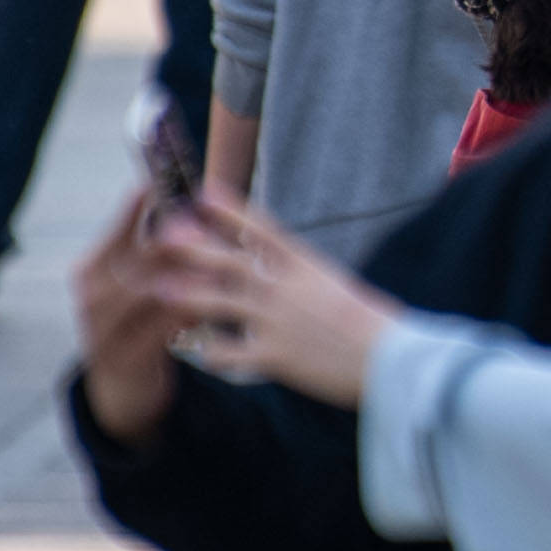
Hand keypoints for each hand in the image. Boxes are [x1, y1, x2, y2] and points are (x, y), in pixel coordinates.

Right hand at [73, 188, 190, 443]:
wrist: (123, 384)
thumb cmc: (140, 319)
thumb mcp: (142, 281)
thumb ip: (160, 247)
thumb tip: (198, 195)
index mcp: (94, 267)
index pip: (119, 228)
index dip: (143, 205)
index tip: (172, 182)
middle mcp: (91, 293)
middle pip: (135, 259)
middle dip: (173, 242)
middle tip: (207, 226)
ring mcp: (100, 325)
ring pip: (148, 294)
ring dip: (185, 279)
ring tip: (220, 265)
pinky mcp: (120, 355)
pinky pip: (156, 332)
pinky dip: (184, 317)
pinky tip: (210, 309)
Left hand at [134, 193, 401, 407]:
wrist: (392, 359)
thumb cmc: (369, 321)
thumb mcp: (334, 283)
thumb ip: (298, 273)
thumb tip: (268, 260)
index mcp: (307, 266)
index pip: (264, 231)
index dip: (232, 210)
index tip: (205, 192)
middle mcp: (287, 289)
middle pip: (230, 261)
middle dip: (193, 247)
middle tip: (163, 235)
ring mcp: (277, 321)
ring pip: (219, 303)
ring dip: (186, 294)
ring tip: (159, 288)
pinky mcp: (273, 356)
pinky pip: (229, 352)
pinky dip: (208, 350)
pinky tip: (193, 349)